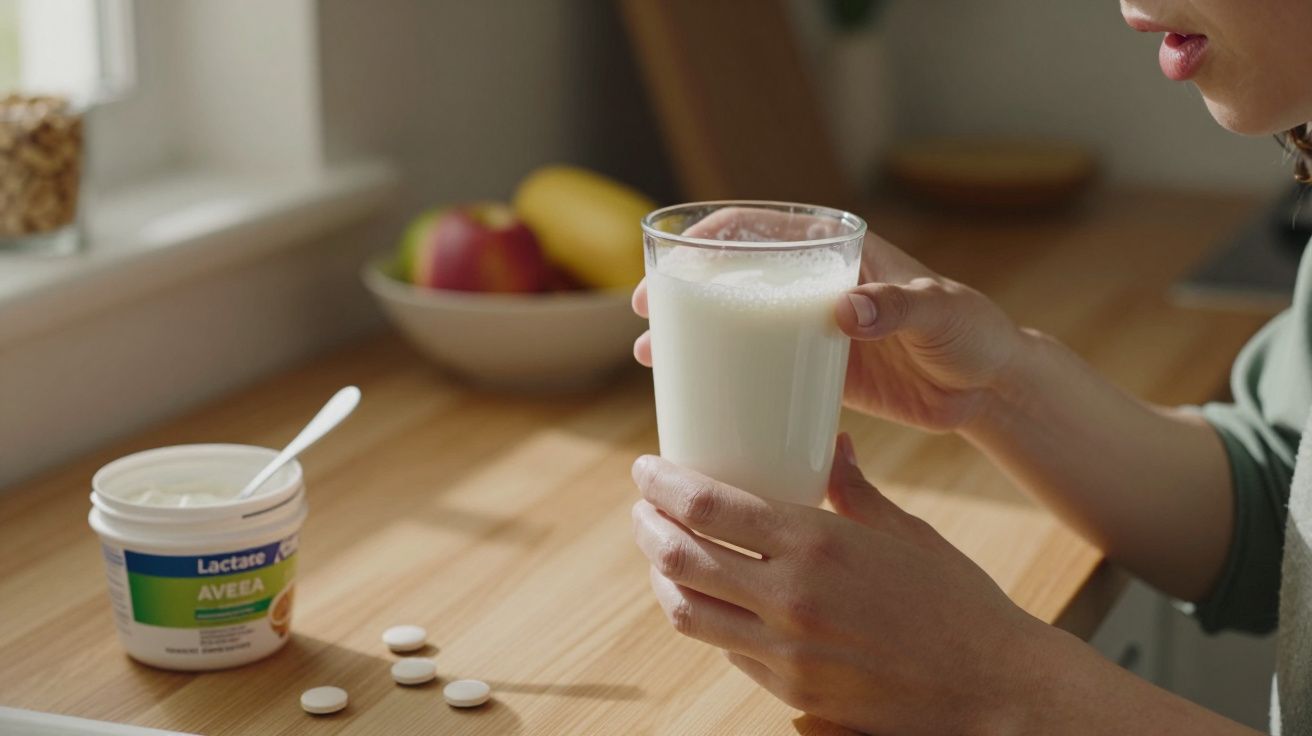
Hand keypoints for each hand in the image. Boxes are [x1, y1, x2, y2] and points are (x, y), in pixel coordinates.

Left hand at [629, 435, 1049, 734]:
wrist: (994, 688)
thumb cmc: (957, 602)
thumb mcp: (906, 531)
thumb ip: (853, 489)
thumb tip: (833, 444)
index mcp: (817, 543)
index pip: (708, 508)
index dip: (662, 486)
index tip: (645, 470)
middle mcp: (790, 598)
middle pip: (680, 559)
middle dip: (648, 528)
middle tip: (643, 511)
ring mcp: (787, 653)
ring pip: (688, 614)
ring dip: (662, 579)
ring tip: (662, 555)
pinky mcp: (792, 692)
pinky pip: (726, 650)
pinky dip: (706, 619)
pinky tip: (710, 599)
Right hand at [632, 208, 1025, 431]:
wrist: (990, 386)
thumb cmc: (973, 331)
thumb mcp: (939, 312)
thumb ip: (896, 306)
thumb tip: (845, 311)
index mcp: (838, 251)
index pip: (760, 229)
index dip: (709, 241)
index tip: (673, 267)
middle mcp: (816, 284)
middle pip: (735, 276)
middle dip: (684, 291)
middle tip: (643, 317)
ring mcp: (812, 329)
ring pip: (740, 324)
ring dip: (695, 337)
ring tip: (651, 357)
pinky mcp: (819, 371)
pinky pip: (761, 368)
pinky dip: (727, 376)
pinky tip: (698, 395)